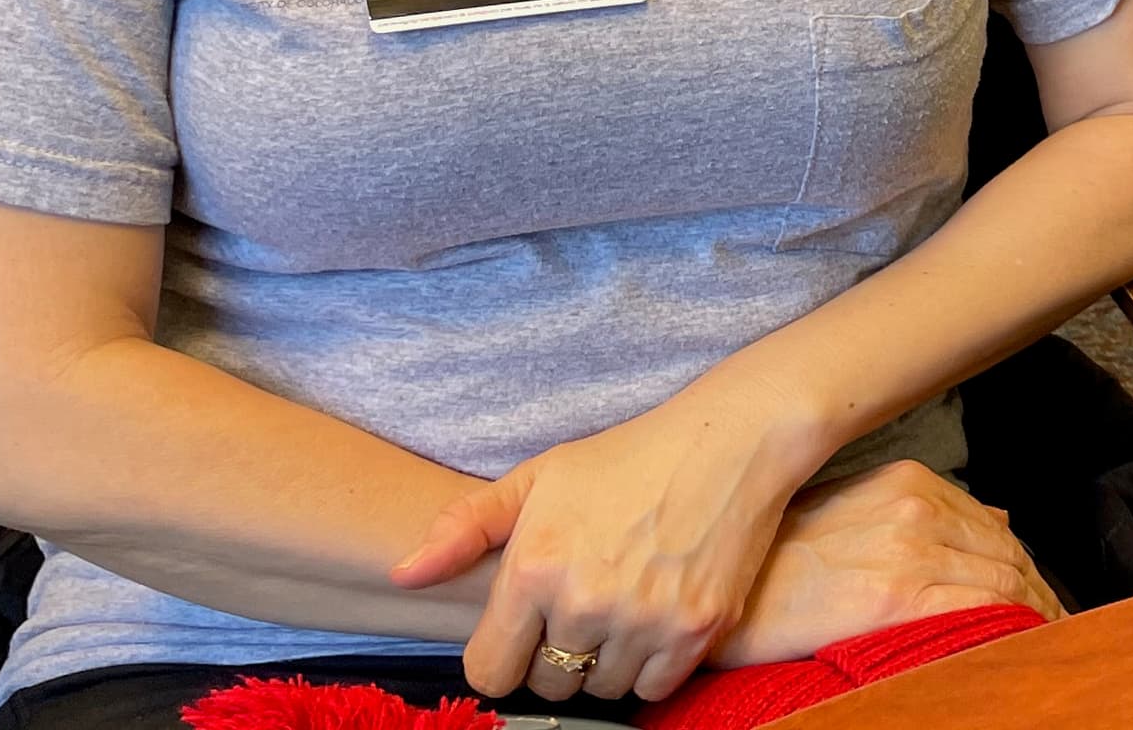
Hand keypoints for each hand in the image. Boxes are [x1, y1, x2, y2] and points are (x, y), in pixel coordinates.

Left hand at [391, 379, 823, 704]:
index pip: (490, 672)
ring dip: (605, 664)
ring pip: (602, 689)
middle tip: (580, 616)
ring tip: (620, 615)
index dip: (504, 657)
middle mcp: (585, 602)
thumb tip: (403, 576)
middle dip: (556, 659)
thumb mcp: (538, 477)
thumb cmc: (626, 458)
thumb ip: (464, 528)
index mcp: (534, 568)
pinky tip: (654, 625)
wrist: (729, 442)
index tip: (525, 634)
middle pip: (548, 686)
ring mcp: (644, 619)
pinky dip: (651, 668)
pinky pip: (654, 688)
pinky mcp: (698, 629)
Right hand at [715, 461, 1063, 668]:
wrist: (723, 587)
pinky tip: (1021, 641)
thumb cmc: (778, 556)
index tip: (1036, 589)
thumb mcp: (852, 510)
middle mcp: (916, 509)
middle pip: (1005, 552)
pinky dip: (1012, 624)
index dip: (1021, 562)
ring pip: (1004, 580)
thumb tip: (997, 520)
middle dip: (1035, 588)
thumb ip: (923, 513)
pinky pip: (982, 609)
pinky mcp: (899, 597)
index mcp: (907, 483)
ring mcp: (911, 550)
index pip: (990, 525)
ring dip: (1033, 609)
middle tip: (1053, 619)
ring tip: (1046, 635)